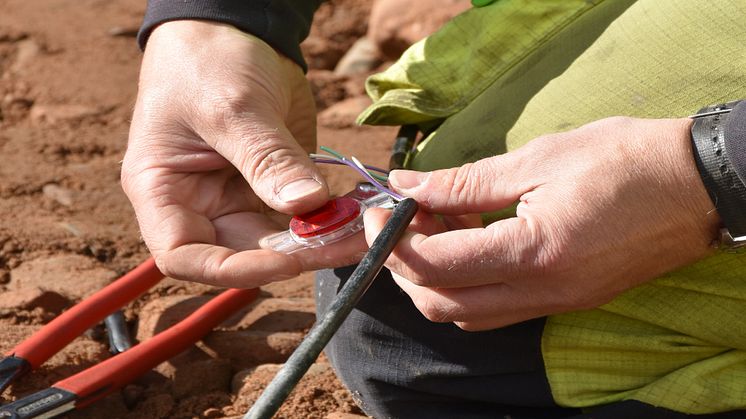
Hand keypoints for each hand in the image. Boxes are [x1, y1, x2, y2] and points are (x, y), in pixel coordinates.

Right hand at [122, 21, 364, 286]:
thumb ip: (267, 159)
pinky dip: (331, 214)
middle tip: (349, 241)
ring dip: (322, 238)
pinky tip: (361, 209)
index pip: (184, 255)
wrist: (233, 25)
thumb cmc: (206, 60)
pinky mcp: (275, 181)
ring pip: (280, 237)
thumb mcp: (232, 107)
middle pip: (244, 251)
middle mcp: (199, 202)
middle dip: (296, 253)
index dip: (232, 270)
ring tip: (367, 227)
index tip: (285, 262)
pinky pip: (302, 211)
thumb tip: (308, 204)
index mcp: (162, 190)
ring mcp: (239, 194)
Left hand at [364, 117, 719, 329]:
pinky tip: (475, 238)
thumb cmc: (625, 160)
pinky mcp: (565, 301)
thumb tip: (408, 186)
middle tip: (405, 216)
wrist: (699, 185)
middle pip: (441, 305)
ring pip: (466, 315)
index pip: (436, 266)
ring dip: (436, 276)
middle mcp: (543, 293)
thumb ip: (464, 182)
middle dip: (405, 264)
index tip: (382, 209)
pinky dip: (468, 282)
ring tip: (442, 222)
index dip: (393, 241)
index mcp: (535, 254)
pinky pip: (497, 309)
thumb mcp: (538, 159)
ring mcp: (555, 304)